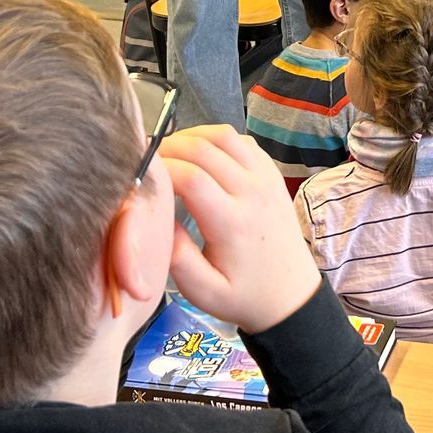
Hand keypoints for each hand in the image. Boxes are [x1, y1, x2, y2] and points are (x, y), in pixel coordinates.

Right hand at [160, 125, 322, 333]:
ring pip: (224, 136)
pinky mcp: (273, 174)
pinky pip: (243, 141)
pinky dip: (217, 139)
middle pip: (204, 148)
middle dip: (169, 147)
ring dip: (192, 136)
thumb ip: (177, 258)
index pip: (190, 177)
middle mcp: (252, 192)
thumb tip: (155, 218)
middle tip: (147, 159)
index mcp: (232, 222)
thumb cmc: (243, 296)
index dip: (160, 168)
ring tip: (171, 152)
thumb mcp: (204, 292)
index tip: (140, 174)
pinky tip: (202, 155)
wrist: (292, 295)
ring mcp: (266, 178)